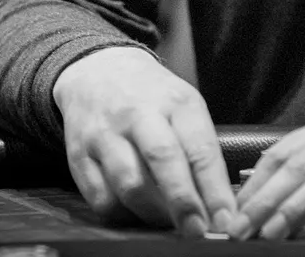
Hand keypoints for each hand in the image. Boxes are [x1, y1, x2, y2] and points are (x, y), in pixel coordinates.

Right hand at [51, 46, 234, 237]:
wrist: (98, 72)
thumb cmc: (153, 98)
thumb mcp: (184, 106)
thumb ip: (200, 149)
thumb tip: (218, 205)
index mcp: (175, 101)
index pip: (199, 148)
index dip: (214, 189)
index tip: (225, 219)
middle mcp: (138, 114)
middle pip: (163, 161)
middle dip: (183, 202)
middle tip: (197, 231)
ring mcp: (105, 134)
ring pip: (129, 184)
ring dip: (154, 213)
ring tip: (169, 223)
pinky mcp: (79, 155)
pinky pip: (102, 198)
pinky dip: (123, 214)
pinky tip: (137, 213)